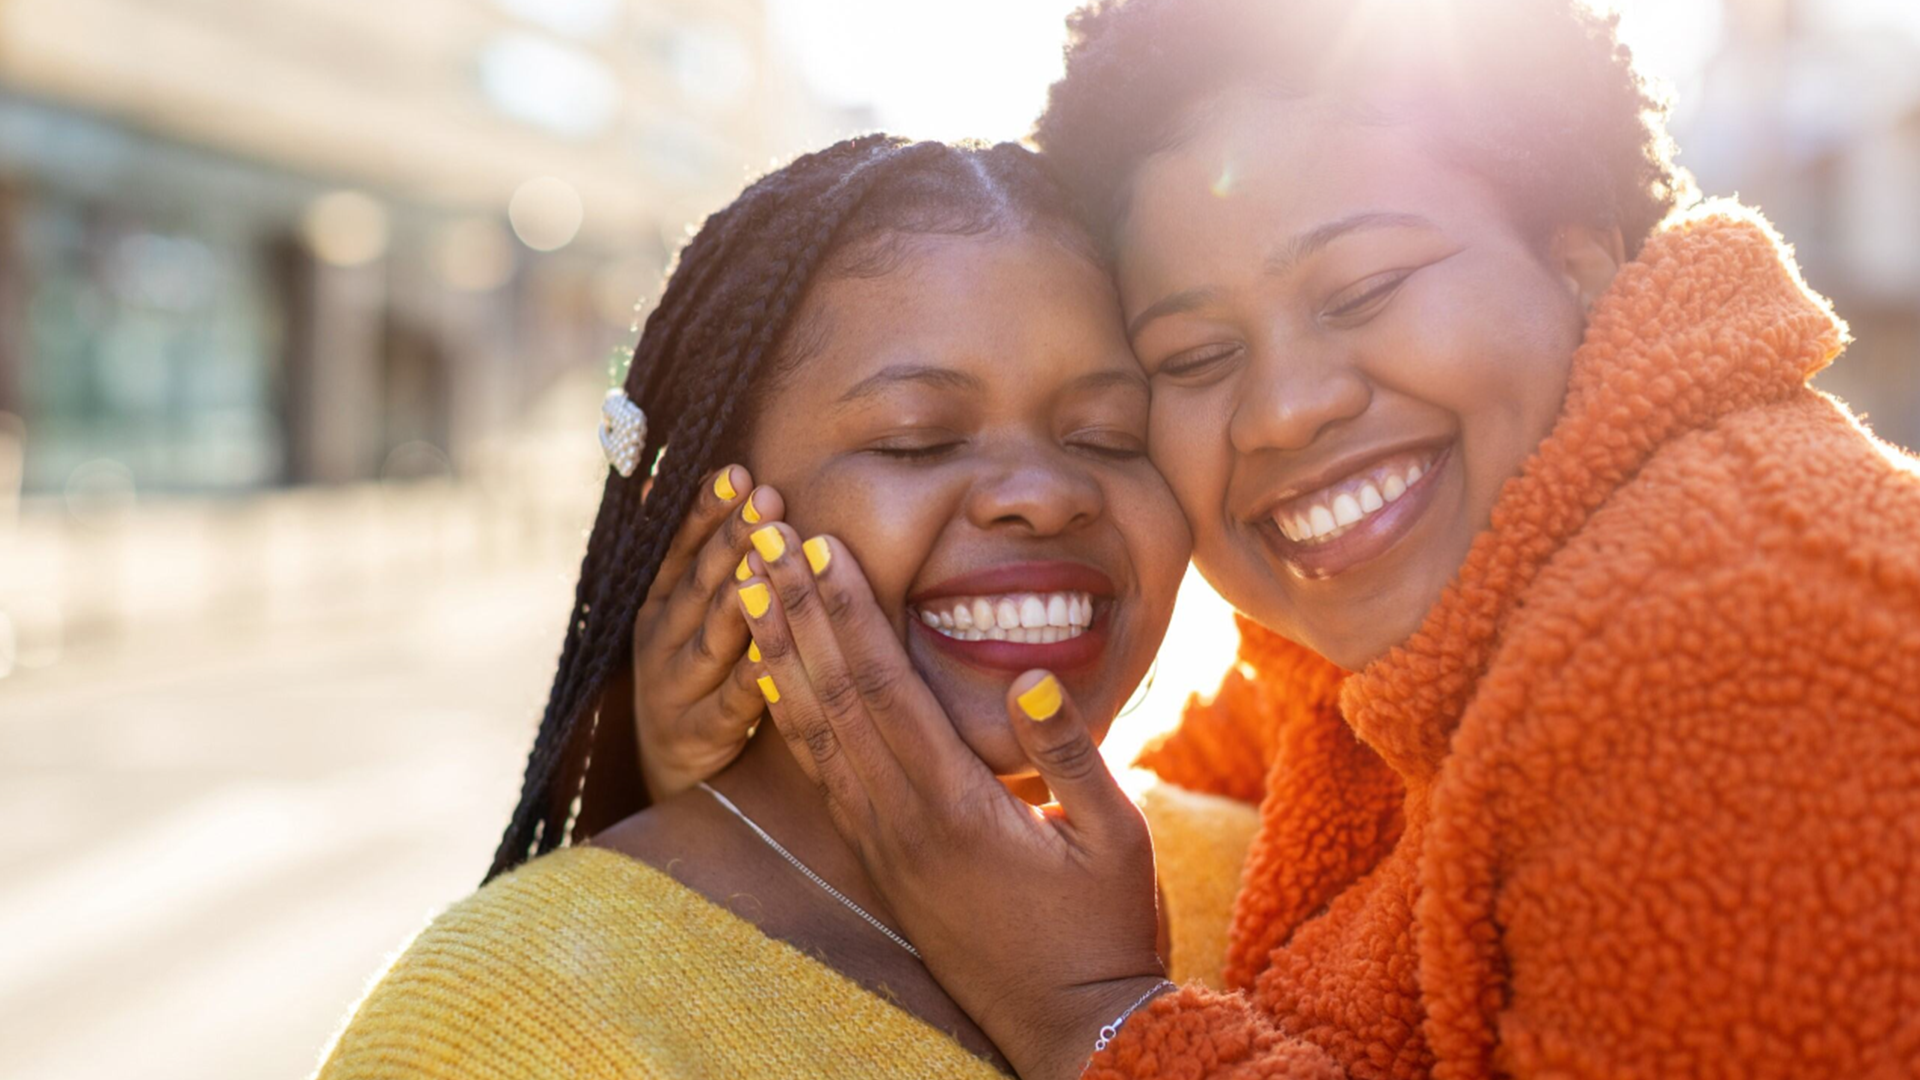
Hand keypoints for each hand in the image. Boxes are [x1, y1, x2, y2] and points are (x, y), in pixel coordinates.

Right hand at [630, 465, 785, 800]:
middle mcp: (658, 640)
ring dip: (738, 598)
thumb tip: (657, 476)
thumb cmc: (693, 674)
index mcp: (658, 603)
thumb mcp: (678, 612)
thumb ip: (683, 551)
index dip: (705, 510)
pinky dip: (749, 682)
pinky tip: (773, 658)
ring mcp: (673, 689)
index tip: (737, 471)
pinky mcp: (696, 735)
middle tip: (767, 497)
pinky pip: (728, 705)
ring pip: (711, 639)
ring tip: (767, 561)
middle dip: (732, 538)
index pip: (680, 547)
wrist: (670, 771)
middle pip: (699, 584)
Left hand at [735, 524, 1166, 1079]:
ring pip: (814, 734)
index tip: (817, 546)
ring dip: (781, 655)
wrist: (1072, 1029)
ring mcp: (885, 845)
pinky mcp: (884, 863)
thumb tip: (1034, 677)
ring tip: (749, 591)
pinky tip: (778, 683)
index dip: (847, 611)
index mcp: (953, 806)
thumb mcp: (1116, 839)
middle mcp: (900, 821)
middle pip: (830, 696)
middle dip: (795, 611)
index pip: (883, 686)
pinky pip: (824, 777)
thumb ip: (1071, 757)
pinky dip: (794, 718)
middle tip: (758, 540)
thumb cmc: (1104, 932)